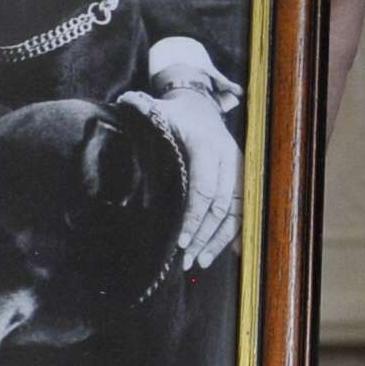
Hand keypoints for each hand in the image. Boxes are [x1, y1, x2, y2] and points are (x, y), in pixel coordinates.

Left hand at [139, 87, 241, 268]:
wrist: (201, 105)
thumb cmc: (175, 114)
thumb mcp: (158, 109)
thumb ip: (141, 109)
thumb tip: (123, 104)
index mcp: (207, 146)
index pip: (204, 189)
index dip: (195, 217)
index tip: (182, 241)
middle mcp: (227, 158)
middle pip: (220, 206)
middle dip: (205, 236)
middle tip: (188, 260)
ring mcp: (237, 169)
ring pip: (234, 210)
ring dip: (220, 239)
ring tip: (200, 262)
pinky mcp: (240, 178)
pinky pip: (242, 209)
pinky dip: (235, 231)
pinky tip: (230, 253)